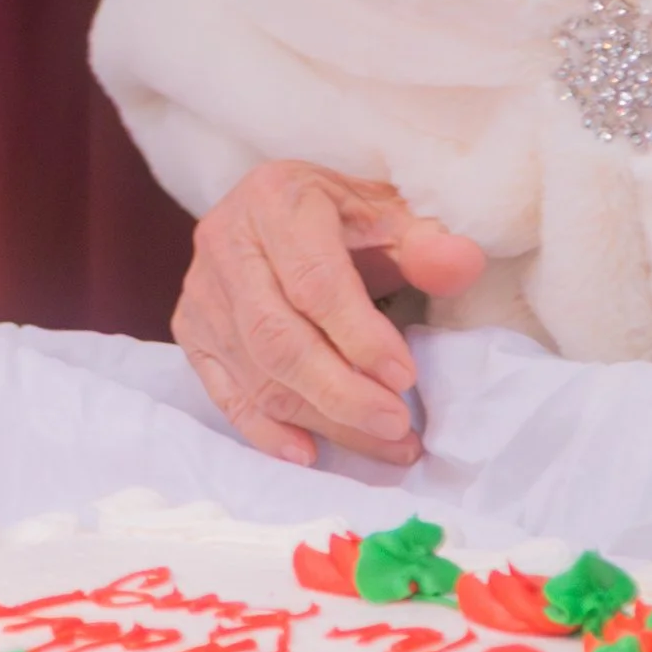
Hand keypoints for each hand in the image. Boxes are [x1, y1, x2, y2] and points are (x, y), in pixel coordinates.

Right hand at [175, 159, 486, 468]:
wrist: (282, 209)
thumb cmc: (345, 217)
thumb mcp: (390, 215)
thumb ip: (427, 243)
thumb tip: (461, 263)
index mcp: (275, 198)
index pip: (314, 282)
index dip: (360, 336)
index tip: (405, 378)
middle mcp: (225, 241)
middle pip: (277, 337)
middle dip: (341, 392)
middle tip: (398, 427)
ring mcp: (201, 290)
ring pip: (256, 373)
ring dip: (321, 420)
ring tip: (384, 445)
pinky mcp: (191, 330)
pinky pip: (223, 393)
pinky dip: (265, 430)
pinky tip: (310, 453)